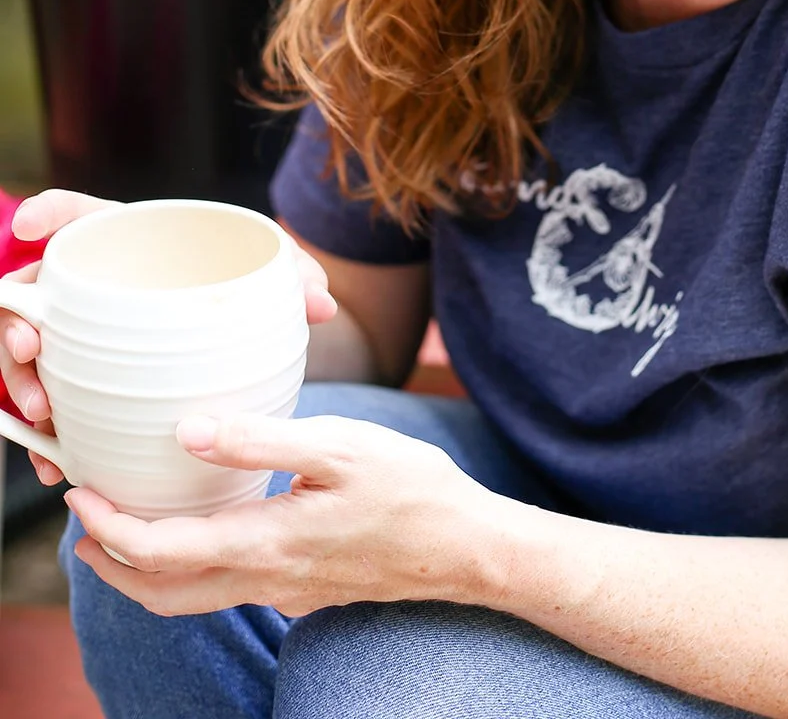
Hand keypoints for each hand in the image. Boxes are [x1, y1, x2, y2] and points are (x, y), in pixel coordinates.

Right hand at [1, 191, 336, 487]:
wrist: (241, 341)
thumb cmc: (247, 292)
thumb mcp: (274, 279)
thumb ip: (297, 280)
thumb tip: (320, 305)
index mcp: (133, 243)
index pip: (81, 215)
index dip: (51, 213)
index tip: (30, 224)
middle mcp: (92, 289)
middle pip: (33, 292)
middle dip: (17, 322)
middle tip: (30, 353)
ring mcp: (79, 339)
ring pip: (28, 353)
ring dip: (19, 384)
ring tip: (42, 416)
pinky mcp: (83, 385)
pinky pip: (50, 407)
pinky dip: (46, 438)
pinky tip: (54, 463)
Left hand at [66, 412, 491, 617]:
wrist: (467, 548)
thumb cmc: (411, 489)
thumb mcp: (340, 446)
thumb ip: (261, 438)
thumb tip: (188, 431)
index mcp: (265, 544)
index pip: (158, 553)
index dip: (108, 529)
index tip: (80, 494)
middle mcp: (265, 579)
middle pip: (162, 594)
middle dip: (110, 564)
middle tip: (83, 520)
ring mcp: (285, 591)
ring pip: (193, 598)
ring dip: (146, 570)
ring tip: (126, 525)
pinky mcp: (303, 587)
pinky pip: (227, 587)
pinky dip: (192, 565)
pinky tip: (206, 522)